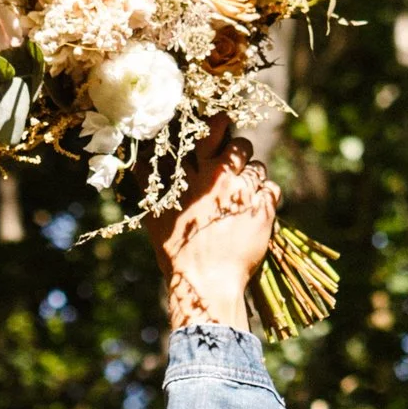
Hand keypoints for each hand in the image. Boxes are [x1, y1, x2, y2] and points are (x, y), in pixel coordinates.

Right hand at [146, 127, 277, 332]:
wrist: (206, 283)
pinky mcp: (264, 209)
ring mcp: (245, 191)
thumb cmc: (177, 253)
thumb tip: (135, 161)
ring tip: (243, 197)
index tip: (221, 126)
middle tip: (237, 164)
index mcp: (196, 174)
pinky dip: (265, 198)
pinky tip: (255, 211)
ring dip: (252, 178)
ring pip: (258, 167)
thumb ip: (149, 184)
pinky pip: (272, 189)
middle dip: (240, 150)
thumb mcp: (156, 216)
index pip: (212, 131)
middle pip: (240, 144)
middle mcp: (222, 176)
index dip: (219, 124)